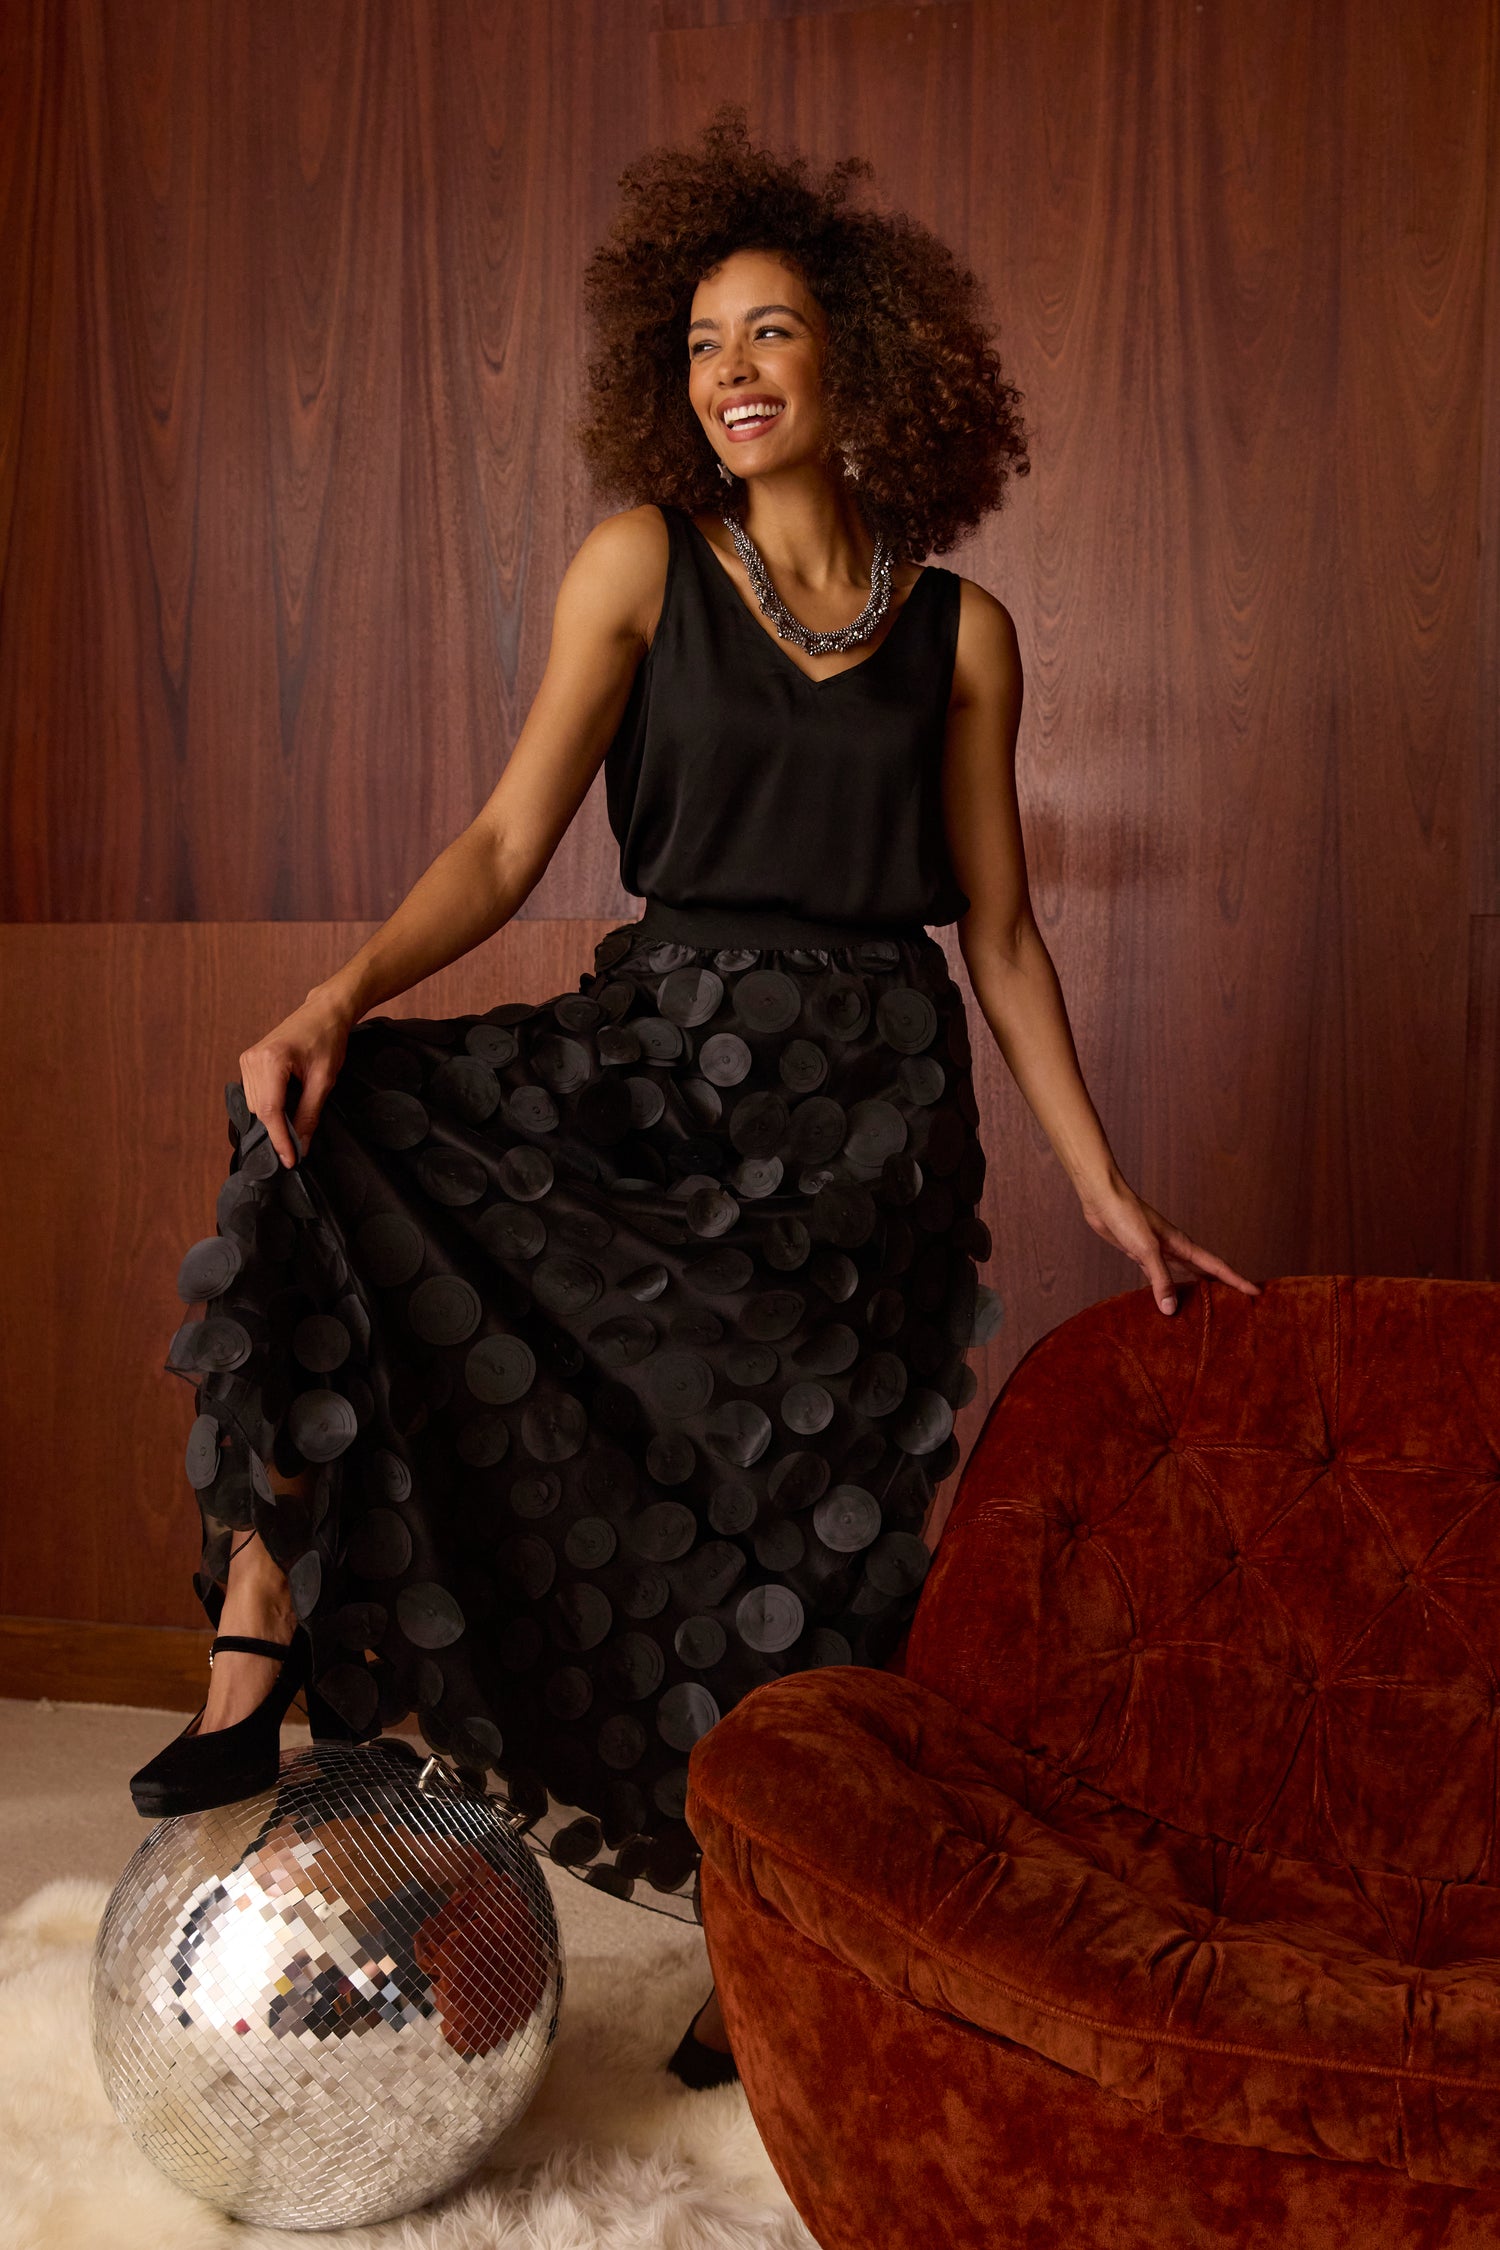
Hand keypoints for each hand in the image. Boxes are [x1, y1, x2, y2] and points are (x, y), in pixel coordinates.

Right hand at [239, 991, 354, 1168]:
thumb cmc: (327, 1039)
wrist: (324, 1012)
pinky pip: (255, 1094)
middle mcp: (253, 1060)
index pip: (271, 1112)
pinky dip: (270, 1102)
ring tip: (298, 1104)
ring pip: (256, 1106)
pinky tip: (287, 1095)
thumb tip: (301, 1146)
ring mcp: (247, 1059)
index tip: (290, 1160)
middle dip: (280, 1128)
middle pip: (262, 1112)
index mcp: (271, 1061)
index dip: (280, 1140)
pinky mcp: (248, 1060)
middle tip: (302, 1137)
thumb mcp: (324, 1081)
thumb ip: (310, 1115)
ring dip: (275, 1115)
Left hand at [1079, 1173, 1260, 1315]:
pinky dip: (1164, 1288)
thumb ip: (1160, 1279)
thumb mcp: (1146, 1250)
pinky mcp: (1139, 1254)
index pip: (1217, 1267)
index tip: (1256, 1291)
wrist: (1103, 1199)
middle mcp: (1174, 1249)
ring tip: (1204, 1307)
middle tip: (1238, 1304)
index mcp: (1182, 1245)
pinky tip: (1163, 1297)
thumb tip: (1172, 1309)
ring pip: (1182, 1275)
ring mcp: (1157, 1251)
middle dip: (1221, 1287)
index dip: (1237, 1280)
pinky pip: (1158, 1276)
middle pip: (1204, 1272)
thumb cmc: (1127, 1216)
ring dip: (1193, 1289)